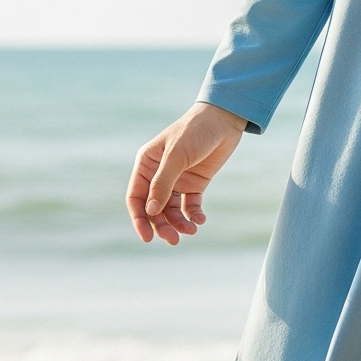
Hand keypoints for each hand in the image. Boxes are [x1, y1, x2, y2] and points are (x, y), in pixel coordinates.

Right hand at [127, 101, 246, 245]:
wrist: (224, 120)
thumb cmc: (195, 131)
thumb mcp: (176, 156)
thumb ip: (163, 183)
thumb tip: (150, 210)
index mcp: (146, 164)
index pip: (136, 197)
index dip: (139, 219)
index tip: (147, 237)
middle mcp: (159, 174)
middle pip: (154, 208)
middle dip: (162, 225)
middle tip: (173, 240)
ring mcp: (177, 180)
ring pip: (171, 210)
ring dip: (178, 223)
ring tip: (191, 231)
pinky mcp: (195, 184)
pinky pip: (190, 205)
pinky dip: (193, 215)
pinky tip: (200, 220)